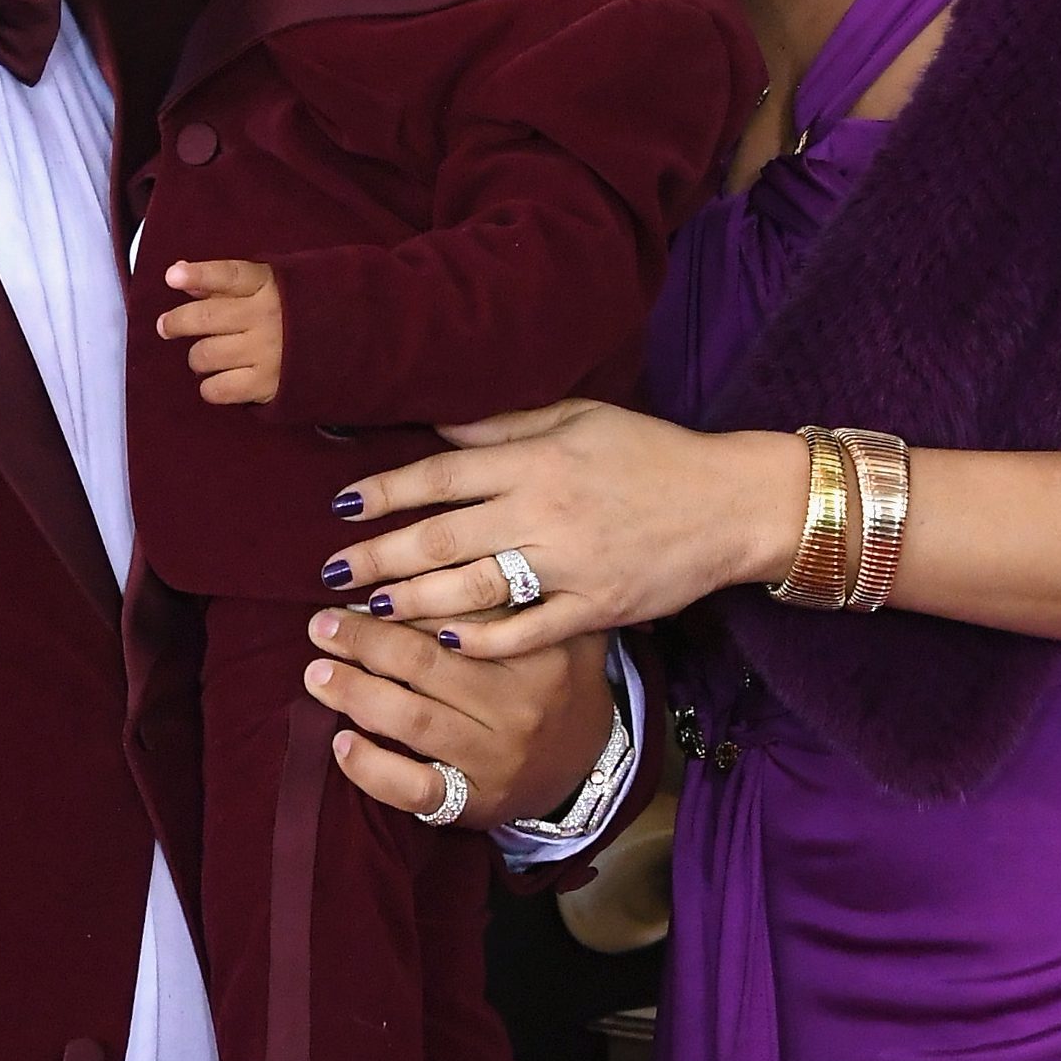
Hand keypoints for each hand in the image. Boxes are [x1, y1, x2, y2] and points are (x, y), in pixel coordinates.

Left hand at [156, 258, 282, 404]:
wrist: (342, 345)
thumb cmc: (292, 311)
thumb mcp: (266, 286)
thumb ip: (221, 282)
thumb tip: (177, 274)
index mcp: (267, 285)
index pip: (229, 276)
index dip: (199, 275)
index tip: (171, 277)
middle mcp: (265, 317)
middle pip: (205, 318)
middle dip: (176, 322)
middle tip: (166, 327)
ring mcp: (266, 352)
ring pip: (204, 355)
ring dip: (198, 357)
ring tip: (209, 356)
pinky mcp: (266, 385)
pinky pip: (217, 389)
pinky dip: (210, 386)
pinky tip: (220, 379)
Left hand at [300, 606, 616, 824]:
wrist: (591, 766)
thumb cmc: (557, 681)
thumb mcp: (563, 627)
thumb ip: (521, 589)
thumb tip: (443, 550)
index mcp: (540, 649)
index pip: (458, 615)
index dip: (403, 598)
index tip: (363, 585)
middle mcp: (519, 703)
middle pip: (424, 662)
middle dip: (363, 639)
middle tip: (322, 624)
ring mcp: (496, 756)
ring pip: (411, 720)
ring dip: (353, 692)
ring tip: (316, 673)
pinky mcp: (476, 802)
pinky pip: (415, 788)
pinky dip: (371, 768)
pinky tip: (341, 744)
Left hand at [319, 399, 803, 654]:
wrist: (728, 502)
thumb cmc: (650, 453)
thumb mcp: (580, 417)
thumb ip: (506, 425)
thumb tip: (439, 426)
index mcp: (536, 460)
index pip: (442, 474)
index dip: (386, 491)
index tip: (343, 505)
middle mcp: (544, 511)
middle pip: (442, 537)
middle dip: (379, 555)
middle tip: (332, 572)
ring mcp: (569, 564)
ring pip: (473, 589)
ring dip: (414, 600)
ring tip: (372, 607)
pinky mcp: (596, 608)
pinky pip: (527, 631)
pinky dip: (484, 639)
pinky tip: (445, 643)